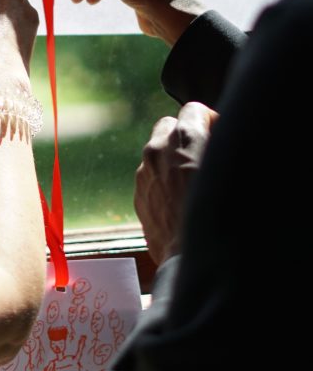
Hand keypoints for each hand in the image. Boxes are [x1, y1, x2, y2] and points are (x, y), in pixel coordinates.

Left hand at [135, 102, 216, 265]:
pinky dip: (162, 178)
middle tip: (204, 155)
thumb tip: (220, 140)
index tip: (218, 135)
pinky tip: (180, 199)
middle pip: (170, 125)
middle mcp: (158, 149)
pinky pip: (150, 174)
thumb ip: (223, 147)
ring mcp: (144, 172)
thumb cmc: (222, 219)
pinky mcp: (137, 194)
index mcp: (184, 138)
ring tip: (192, 181)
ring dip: (172, 157)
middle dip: (185, 135)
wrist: (191, 261)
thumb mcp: (233, 173)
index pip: (194, 109)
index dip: (209, 120)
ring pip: (157, 151)